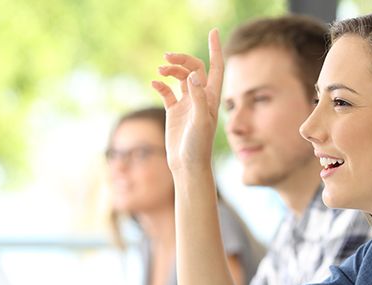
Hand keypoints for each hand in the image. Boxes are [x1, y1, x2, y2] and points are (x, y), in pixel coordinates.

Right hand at [152, 29, 223, 173]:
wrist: (188, 165)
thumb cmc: (198, 146)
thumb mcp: (200, 120)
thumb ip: (197, 97)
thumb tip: (192, 74)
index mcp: (211, 97)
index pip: (216, 67)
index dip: (215, 49)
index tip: (214, 31)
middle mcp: (200, 97)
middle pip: (194, 68)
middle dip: (182, 59)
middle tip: (167, 57)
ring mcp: (187, 103)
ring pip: (180, 77)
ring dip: (171, 69)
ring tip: (160, 69)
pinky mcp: (175, 111)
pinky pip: (167, 91)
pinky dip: (161, 84)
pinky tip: (155, 82)